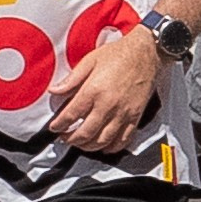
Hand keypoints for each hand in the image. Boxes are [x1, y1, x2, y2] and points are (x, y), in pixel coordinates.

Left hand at [47, 20, 158, 154]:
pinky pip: (123, 139)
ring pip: (103, 141)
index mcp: (93, 91)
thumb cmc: (119, 54)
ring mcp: (123, 113)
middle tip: (64, 137)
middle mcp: (108, 105)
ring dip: (88, 147)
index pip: (71, 115)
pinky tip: (104, 146)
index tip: (54, 128)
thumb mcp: (90, 61)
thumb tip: (55, 91)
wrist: (146, 53)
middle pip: (85, 133)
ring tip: (80, 143)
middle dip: (71, 139)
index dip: (59, 125)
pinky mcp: (135, 117)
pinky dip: (112, 148)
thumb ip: (71, 79)